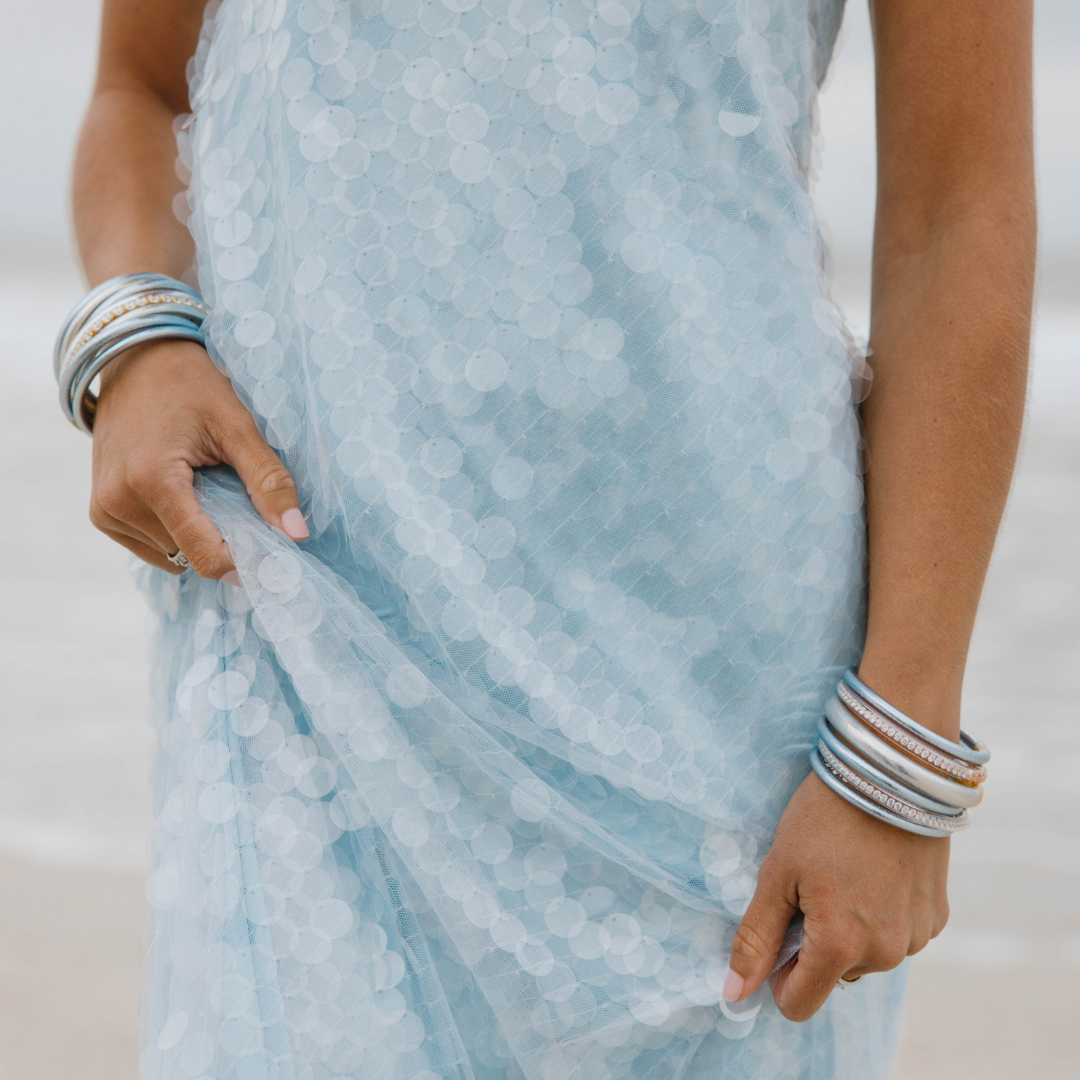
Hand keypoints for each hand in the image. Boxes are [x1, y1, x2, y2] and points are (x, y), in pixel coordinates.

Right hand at [90, 338, 307, 577]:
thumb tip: (297, 534)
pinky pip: (152, 547)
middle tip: (237, 497)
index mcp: (151, 480)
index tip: (272, 548)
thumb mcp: (237, 425)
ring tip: (204, 487)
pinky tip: (182, 493)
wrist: (137, 359)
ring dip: (197, 535)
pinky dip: (176, 531)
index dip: (245, 560)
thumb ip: (269, 481)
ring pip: (172, 555)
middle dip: (223, 539)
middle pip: (190, 556)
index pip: (204, 555)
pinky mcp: (101, 514)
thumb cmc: (190, 384)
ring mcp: (105, 510)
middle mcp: (118, 502)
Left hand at [722, 770, 948, 1020]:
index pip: (798, 1003)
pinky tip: (874, 872)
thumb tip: (734, 993)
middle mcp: (885, 953)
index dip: (777, 975)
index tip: (776, 932)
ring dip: (850, 930)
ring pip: (866, 956)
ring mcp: (916, 936)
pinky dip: (880, 914)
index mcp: (841, 946)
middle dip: (815, 943)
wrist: (892, 773)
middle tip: (811, 885)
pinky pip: (897, 935)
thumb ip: (757, 937)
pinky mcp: (937, 917)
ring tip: (844, 873)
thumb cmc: (825, 818)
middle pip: (832, 976)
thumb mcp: (777, 873)